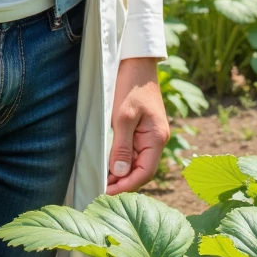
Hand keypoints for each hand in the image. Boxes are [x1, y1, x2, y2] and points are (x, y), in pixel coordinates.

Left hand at [106, 57, 170, 194]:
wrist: (136, 63)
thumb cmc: (131, 86)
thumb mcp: (123, 116)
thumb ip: (122, 147)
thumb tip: (120, 174)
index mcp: (157, 138)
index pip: (145, 173)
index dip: (127, 186)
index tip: (106, 192)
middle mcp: (157, 141)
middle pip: (141, 171)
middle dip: (123, 183)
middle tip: (99, 189)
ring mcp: (150, 136)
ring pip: (136, 163)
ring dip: (121, 174)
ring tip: (101, 181)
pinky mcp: (142, 131)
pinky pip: (133, 152)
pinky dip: (121, 161)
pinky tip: (108, 165)